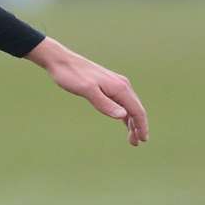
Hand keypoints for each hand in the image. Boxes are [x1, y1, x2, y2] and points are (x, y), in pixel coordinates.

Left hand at [26, 38, 148, 145]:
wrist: (61, 61)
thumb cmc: (72, 75)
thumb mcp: (86, 90)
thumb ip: (104, 103)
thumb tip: (123, 116)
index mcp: (119, 87)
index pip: (136, 110)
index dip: (141, 126)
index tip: (142, 140)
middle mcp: (122, 85)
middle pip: (136, 109)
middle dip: (138, 126)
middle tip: (135, 143)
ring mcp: (116, 85)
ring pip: (129, 106)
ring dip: (132, 122)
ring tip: (131, 138)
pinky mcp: (108, 86)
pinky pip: (121, 102)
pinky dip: (124, 113)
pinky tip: (123, 121)